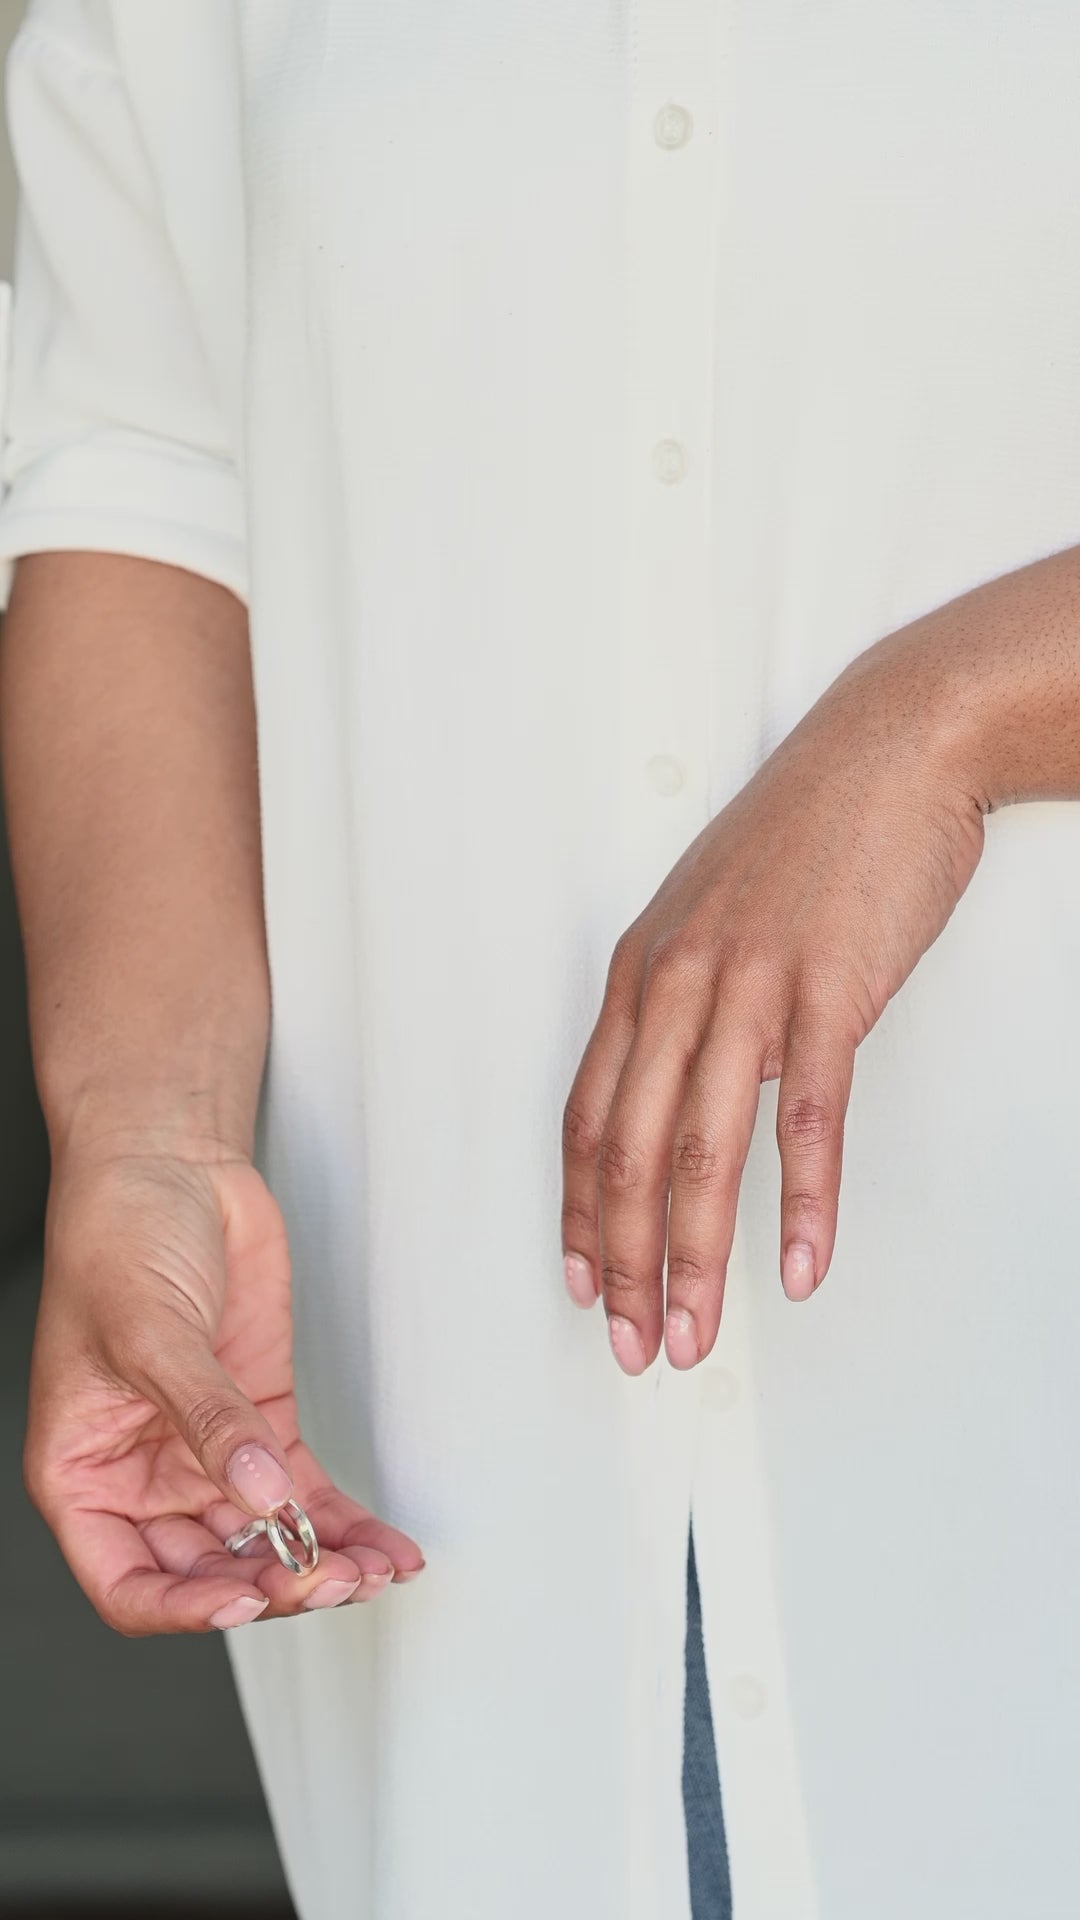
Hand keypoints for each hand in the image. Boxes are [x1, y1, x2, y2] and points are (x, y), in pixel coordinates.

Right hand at [24, 1138, 423, 1632]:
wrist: (170, 1164)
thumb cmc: (116, 1238)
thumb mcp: (151, 1334)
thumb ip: (208, 1420)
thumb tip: (261, 1496)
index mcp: (84, 1475)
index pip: (130, 1583)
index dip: (189, 1609)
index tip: (252, 1600)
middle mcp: (143, 1476)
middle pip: (209, 1571)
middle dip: (273, 1585)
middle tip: (333, 1581)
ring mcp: (209, 1453)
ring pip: (264, 1542)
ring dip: (319, 1566)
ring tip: (373, 1574)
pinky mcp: (262, 1423)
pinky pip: (304, 1496)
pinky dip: (344, 1525)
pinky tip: (385, 1547)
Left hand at [560, 618, 987, 1373]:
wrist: (886, 751)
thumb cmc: (804, 836)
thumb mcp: (713, 917)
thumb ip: (690, 1007)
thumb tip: (686, 1094)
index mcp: (641, 973)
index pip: (588, 1119)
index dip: (581, 1215)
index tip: (584, 1285)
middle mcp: (677, 984)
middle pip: (632, 1153)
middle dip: (625, 1264)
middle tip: (635, 1343)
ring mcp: (750, 986)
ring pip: (704, 1149)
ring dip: (696, 1257)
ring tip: (696, 1331)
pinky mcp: (828, 989)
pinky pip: (808, 1118)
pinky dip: (805, 1203)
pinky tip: (803, 1263)